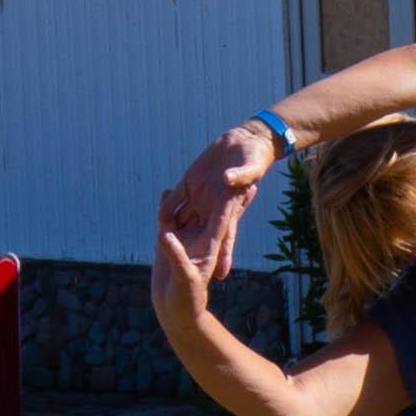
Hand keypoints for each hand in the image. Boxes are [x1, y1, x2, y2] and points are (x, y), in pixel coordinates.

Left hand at [158, 123, 273, 271]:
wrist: (247, 141)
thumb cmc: (257, 155)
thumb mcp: (251, 167)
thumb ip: (240, 176)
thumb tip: (227, 179)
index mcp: (231, 205)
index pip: (227, 235)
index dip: (224, 255)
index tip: (220, 275)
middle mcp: (214, 204)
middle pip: (203, 232)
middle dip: (196, 250)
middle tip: (189, 270)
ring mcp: (201, 193)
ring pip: (186, 216)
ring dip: (177, 228)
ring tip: (167, 246)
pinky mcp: (190, 181)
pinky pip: (176, 196)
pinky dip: (168, 204)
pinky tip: (158, 214)